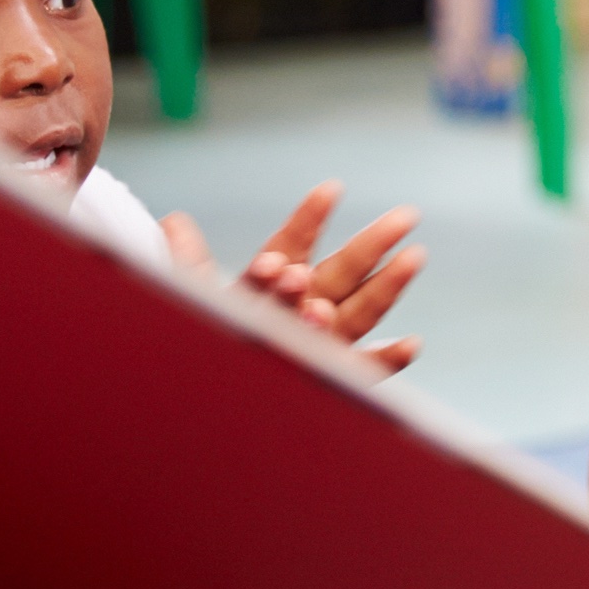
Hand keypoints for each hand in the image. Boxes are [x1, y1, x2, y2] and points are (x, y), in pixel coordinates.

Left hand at [163, 180, 425, 372]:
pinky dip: (388, 359)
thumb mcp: (188, 297)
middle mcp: (306, 306)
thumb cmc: (201, 338)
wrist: (203, 398)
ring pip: (360, 312)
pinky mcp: (331, 378)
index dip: (310, 219)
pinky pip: (363, 370)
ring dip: (387, 287)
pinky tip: (410, 343)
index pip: (295, 243)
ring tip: (414, 257)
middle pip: (343, 270)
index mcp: (275, 279)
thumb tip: (173, 221)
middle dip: (372, 244)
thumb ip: (187, 261)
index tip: (331, 190)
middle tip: (404, 216)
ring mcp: (323, 343)